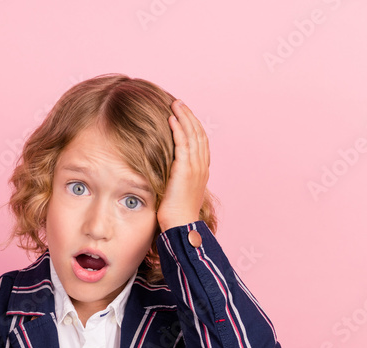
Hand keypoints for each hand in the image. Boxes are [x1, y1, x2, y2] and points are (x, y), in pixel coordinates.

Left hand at [156, 99, 209, 232]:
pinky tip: (171, 119)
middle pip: (199, 133)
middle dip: (189, 116)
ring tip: (176, 104)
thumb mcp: (178, 191)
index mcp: (202, 170)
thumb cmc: (176, 214)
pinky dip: (178, 129)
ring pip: (193, 135)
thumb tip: (164, 172)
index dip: (193, 126)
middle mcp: (202, 166)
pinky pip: (183, 144)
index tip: (184, 114)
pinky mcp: (185, 170)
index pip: (201, 141)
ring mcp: (195, 167)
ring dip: (184, 117)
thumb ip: (176, 178)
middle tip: (180, 103)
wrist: (180, 225)